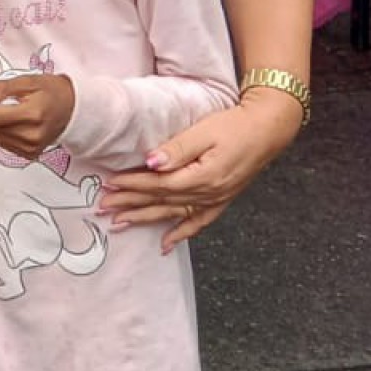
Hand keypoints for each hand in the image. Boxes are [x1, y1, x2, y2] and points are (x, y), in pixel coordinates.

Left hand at [0, 71, 75, 157]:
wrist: (73, 110)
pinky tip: (17, 125)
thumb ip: (2, 88)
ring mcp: (31, 147)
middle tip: (6, 105)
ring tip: (13, 114)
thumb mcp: (28, 81)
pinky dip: (4, 134)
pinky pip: (3, 145)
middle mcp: (31, 135)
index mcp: (32, 113)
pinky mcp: (30, 154)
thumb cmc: (52, 92)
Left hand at [99, 90, 304, 250]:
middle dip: (130, 204)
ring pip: (173, 214)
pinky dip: (180, 234)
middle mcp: (207, 193)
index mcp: (201, 176)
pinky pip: (198, 222)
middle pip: (161, 200)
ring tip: (120, 224)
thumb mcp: (205, 131)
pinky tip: (165, 244)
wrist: (267, 130)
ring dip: (145, 219)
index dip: (132, 184)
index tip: (109, 184)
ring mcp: (215, 199)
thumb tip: (151, 162)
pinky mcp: (221, 200)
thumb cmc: (236, 125)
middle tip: (103, 208)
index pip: (158, 183)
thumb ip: (177, 149)